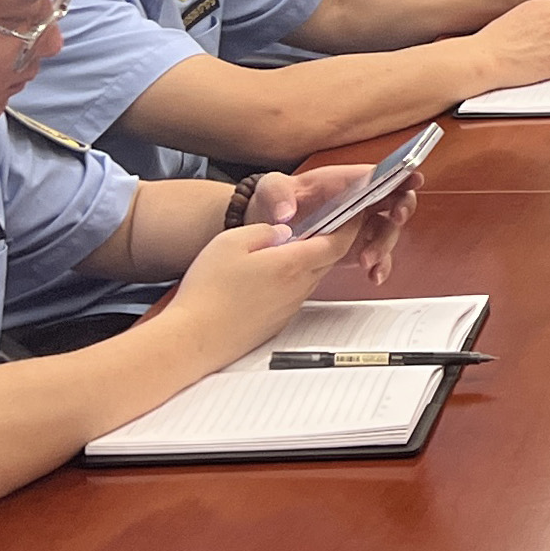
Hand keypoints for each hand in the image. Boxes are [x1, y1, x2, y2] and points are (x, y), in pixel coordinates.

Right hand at [159, 189, 369, 354]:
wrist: (193, 339)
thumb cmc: (207, 291)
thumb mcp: (231, 242)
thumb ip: (264, 231)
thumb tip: (284, 231)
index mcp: (290, 264)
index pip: (337, 242)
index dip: (351, 225)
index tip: (356, 211)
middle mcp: (297, 288)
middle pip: (327, 260)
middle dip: (332, 240)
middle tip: (327, 223)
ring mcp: (288, 308)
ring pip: (311, 277)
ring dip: (310, 261)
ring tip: (292, 246)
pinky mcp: (277, 323)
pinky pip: (294, 295)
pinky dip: (293, 280)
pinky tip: (271, 276)